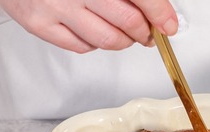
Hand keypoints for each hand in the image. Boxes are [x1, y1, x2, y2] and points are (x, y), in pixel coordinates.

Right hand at [0, 0, 177, 52]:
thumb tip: (155, 6)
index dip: (160, 13)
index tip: (169, 24)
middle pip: (127, 22)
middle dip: (145, 32)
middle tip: (148, 32)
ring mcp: (56, 8)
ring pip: (107, 40)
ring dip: (123, 41)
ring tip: (124, 33)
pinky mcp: (40, 25)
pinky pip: (82, 47)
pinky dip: (95, 44)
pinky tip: (94, 30)